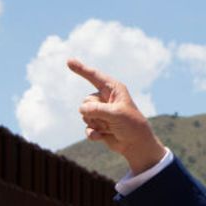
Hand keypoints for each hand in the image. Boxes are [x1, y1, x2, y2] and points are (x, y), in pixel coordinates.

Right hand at [67, 58, 165, 172]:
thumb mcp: (116, 114)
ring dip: (97, 124)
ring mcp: (100, 112)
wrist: (136, 145)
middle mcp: (105, 98)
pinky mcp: (97, 125)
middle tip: (111, 120)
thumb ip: (98, 109)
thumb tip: (82, 110)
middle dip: (95, 113)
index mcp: (113, 89)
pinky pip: (86, 127)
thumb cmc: (131, 125)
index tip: (69, 61)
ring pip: (85, 115)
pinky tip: (102, 136)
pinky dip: (93, 133)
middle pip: (86, 101)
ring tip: (111, 127)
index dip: (81, 69)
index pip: (94, 76)